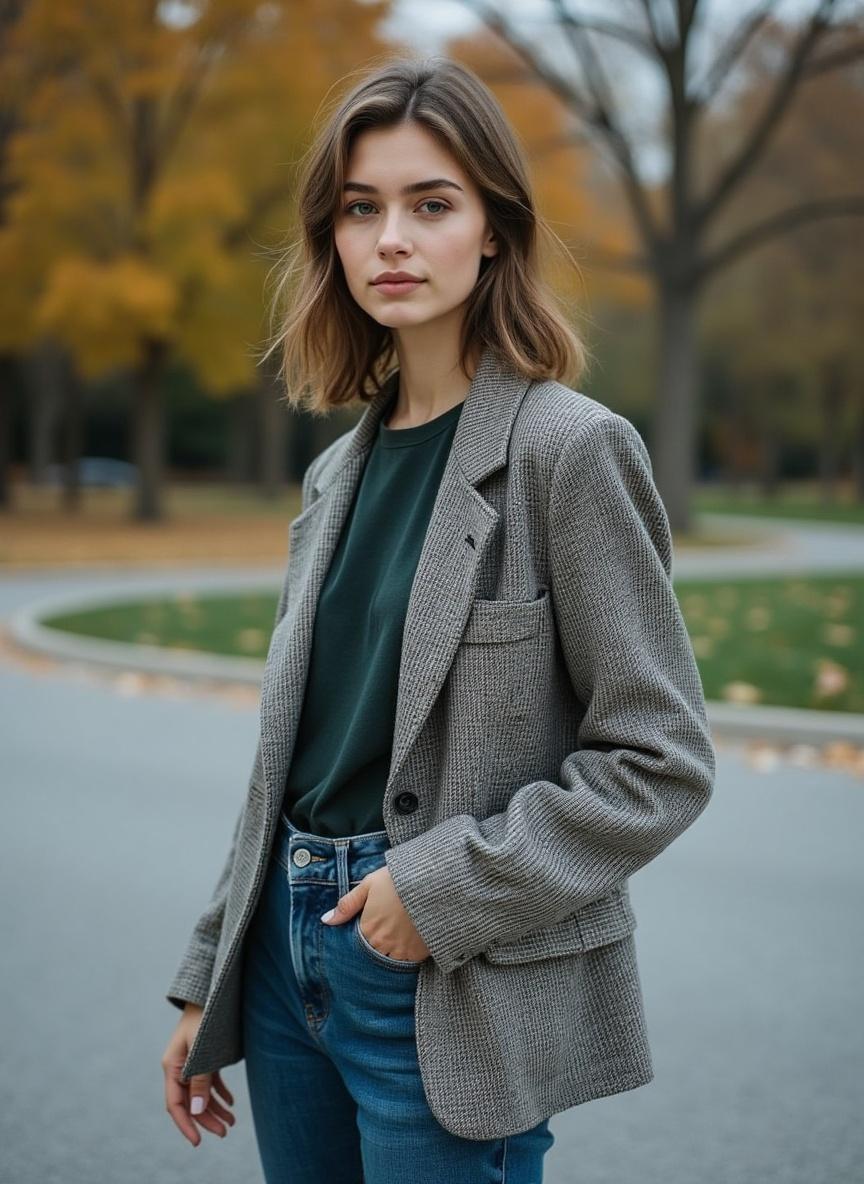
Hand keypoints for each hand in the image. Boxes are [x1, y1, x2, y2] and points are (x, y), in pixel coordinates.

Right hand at [162, 1003, 235, 1145]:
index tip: (197, 1142)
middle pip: (190, 1101)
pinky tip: (231, 1103)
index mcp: (172, 1066)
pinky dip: (220, 1093)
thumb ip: (199, 1078)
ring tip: (232, 1122)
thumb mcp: (201, 1049)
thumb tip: (196, 1110)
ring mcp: (191, 1062)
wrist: (210, 991)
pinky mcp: (204, 1057)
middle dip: (206, 1119)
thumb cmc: (205, 1017)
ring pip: (201, 1093)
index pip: (175, 1104)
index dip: (186, 1124)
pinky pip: (209, 1081)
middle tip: (225, 1133)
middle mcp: (179, 1067)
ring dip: (215, 1109)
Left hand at [321, 865, 430, 962]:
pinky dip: (405, 956)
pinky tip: (408, 943)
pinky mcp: (418, 954)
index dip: (360, 939)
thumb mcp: (369, 884)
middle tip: (382, 936)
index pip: (356, 944)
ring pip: (388, 961)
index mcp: (367, 928)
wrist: (433, 883)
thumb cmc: (399, 880)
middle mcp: (381, 943)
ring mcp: (400, 951)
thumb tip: (326, 920)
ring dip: (388, 954)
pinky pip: (407, 963)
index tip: (367, 931)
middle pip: (371, 954)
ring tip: (394, 940)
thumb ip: (347, 904)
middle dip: (374, 949)